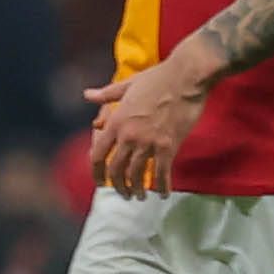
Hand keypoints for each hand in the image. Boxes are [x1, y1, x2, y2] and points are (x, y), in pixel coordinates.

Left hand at [84, 40, 224, 196]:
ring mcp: (148, 142)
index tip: (99, 183)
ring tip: (139, 196)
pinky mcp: (169, 146)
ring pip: (137, 175)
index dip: (96, 172)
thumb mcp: (127, 85)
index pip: (98, 155)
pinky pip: (162, 173)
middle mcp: (128, 135)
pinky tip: (164, 194)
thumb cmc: (157, 77)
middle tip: (123, 193)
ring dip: (137, 189)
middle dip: (118, 185)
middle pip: (116, 170)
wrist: (186, 76)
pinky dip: (162, 186)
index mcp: (116, 121)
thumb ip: (106, 95)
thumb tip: (87, 95)